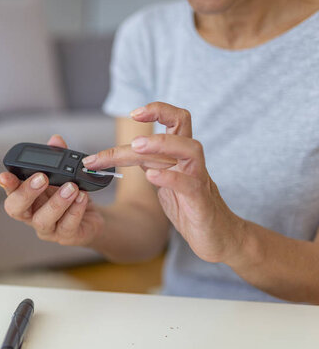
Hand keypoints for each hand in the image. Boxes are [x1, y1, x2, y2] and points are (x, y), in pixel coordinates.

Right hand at [0, 135, 103, 246]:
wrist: (91, 219)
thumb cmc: (71, 197)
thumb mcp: (64, 175)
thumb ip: (58, 157)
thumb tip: (55, 141)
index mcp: (27, 198)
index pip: (10, 191)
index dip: (7, 184)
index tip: (5, 175)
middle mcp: (32, 215)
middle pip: (17, 209)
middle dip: (27, 193)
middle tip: (42, 178)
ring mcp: (48, 229)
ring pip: (43, 220)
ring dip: (56, 202)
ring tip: (71, 187)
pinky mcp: (66, 236)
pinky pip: (67, 225)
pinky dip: (75, 210)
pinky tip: (82, 197)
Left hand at [84, 102, 244, 262]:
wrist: (220, 238)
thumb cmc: (192, 210)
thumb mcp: (165, 184)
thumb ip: (152, 167)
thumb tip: (129, 154)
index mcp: (182, 156)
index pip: (175, 121)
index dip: (157, 110)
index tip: (133, 112)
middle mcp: (191, 163)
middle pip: (180, 127)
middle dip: (155, 118)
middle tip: (131, 121)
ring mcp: (198, 180)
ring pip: (190, 149)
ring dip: (162, 143)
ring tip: (137, 146)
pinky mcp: (201, 202)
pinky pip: (189, 184)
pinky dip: (169, 178)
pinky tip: (151, 176)